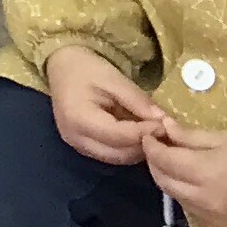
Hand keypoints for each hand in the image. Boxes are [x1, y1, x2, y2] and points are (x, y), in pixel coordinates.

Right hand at [41, 46, 169, 167]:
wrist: (61, 67)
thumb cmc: (85, 69)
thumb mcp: (114, 79)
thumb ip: (138, 101)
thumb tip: (164, 121)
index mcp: (79, 118)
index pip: (120, 136)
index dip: (145, 132)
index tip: (165, 125)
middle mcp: (76, 138)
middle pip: (120, 153)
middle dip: (144, 145)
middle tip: (164, 131)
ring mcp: (78, 146)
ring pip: (118, 158)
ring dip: (138, 149)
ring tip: (152, 133)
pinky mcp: (83, 147)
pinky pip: (112, 155)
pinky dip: (128, 148)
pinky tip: (137, 135)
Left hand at [144, 121, 226, 226]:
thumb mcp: (224, 138)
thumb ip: (190, 136)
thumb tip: (165, 128)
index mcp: (203, 172)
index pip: (163, 160)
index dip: (150, 146)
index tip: (149, 134)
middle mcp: (203, 198)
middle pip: (163, 181)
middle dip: (155, 163)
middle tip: (157, 147)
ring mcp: (211, 217)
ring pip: (175, 197)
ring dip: (168, 179)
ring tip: (173, 163)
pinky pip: (192, 210)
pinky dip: (184, 195)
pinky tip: (190, 182)